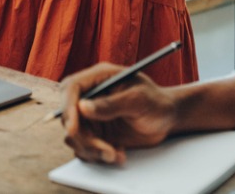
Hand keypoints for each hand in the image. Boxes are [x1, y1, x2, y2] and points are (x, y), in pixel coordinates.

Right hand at [60, 63, 178, 164]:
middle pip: (68, 116)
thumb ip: (112, 103)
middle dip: (83, 137)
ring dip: (91, 150)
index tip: (74, 129)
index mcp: (99, 78)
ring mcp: (91, 116)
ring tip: (116, 154)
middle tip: (106, 150)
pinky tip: (118, 153)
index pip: (71, 88)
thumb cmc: (157, 102)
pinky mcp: (96, 133)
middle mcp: (91, 96)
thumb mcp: (139, 99)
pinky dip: (97, 156)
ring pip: (74, 136)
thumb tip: (83, 107)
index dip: (67, 108)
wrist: (167, 119)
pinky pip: (84, 148)